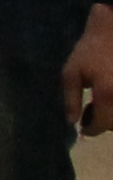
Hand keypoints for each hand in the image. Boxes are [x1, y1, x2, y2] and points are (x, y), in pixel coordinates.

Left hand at [67, 9, 112, 138]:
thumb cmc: (91, 49)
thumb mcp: (71, 73)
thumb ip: (71, 100)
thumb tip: (72, 122)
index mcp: (107, 94)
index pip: (102, 125)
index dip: (92, 129)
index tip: (84, 128)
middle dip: (104, 123)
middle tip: (92, 113)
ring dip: (112, 116)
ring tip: (102, 104)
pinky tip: (110, 96)